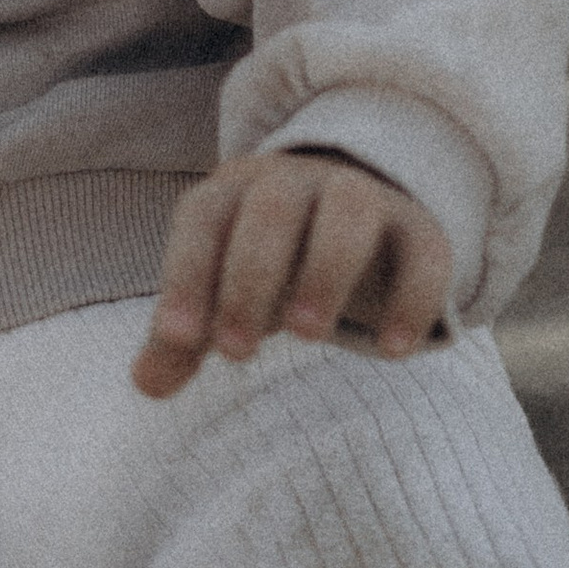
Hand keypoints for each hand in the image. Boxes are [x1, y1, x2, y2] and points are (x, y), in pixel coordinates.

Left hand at [132, 147, 452, 397]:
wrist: (355, 207)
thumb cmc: (268, 258)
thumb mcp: (224, 287)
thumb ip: (185, 333)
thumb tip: (143, 385)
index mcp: (237, 190)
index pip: (203, 218)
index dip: (188, 274)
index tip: (180, 339)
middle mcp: (297, 182)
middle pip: (270, 209)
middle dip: (251, 277)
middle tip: (237, 353)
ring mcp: (362, 198)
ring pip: (348, 210)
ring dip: (325, 268)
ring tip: (305, 335)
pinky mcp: (419, 229)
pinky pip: (425, 251)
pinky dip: (413, 297)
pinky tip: (395, 351)